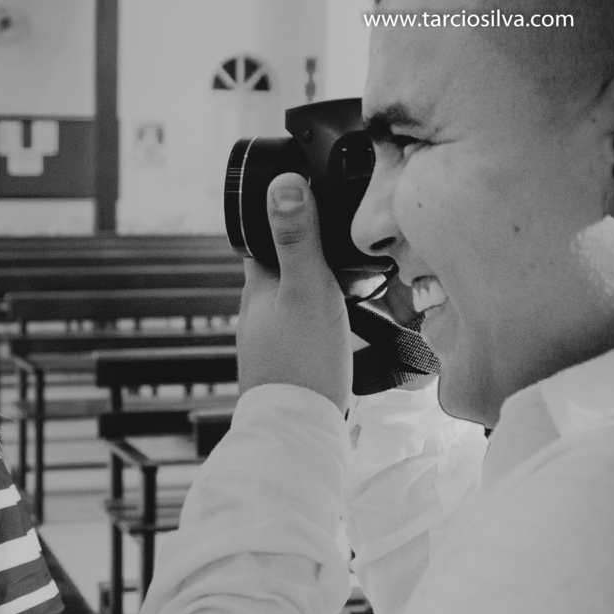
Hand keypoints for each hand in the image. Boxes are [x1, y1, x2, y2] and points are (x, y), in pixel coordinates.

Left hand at [237, 173, 350, 411]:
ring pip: (297, 295)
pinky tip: (347, 320)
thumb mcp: (306, 289)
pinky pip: (308, 325)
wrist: (300, 429)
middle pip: (284, 264)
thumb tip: (281, 183)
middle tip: (345, 236)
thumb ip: (296, 239)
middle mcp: (258, 311)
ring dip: (322, 283)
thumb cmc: (302, 362)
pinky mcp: (290, 362)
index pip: (263, 235)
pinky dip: (327, 314)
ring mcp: (272, 338)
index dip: (285, 212)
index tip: (311, 195)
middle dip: (310, 248)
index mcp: (256, 287)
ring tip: (356, 276)